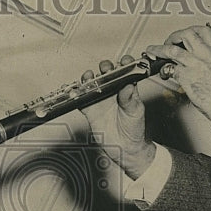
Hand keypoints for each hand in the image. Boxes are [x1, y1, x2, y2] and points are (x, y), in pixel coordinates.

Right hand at [79, 55, 155, 179]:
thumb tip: (128, 84)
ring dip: (89, 78)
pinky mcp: (90, 110)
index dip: (124, 64)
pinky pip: (81, 99)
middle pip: (106, 73)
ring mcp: (101, 100)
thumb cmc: (134, 130)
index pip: (125, 72)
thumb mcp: (135, 112)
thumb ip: (130, 98)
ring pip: (92, 83)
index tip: (124, 61)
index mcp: (126, 90)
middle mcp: (113, 92)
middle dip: (105, 67)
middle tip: (106, 69)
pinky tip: (76, 90)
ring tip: (89, 77)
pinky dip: (76, 94)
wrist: (125, 148)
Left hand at [145, 26, 210, 131]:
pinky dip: (164, 71)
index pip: (204, 31)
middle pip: (186, 34)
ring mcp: (194, 65)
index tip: (184, 35)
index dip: (191, 30)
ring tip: (153, 51)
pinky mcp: (186, 77)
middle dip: (174, 36)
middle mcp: (205, 55)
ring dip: (159, 50)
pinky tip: (163, 73)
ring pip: (172, 50)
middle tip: (169, 42)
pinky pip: (170, 69)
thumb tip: (201, 63)